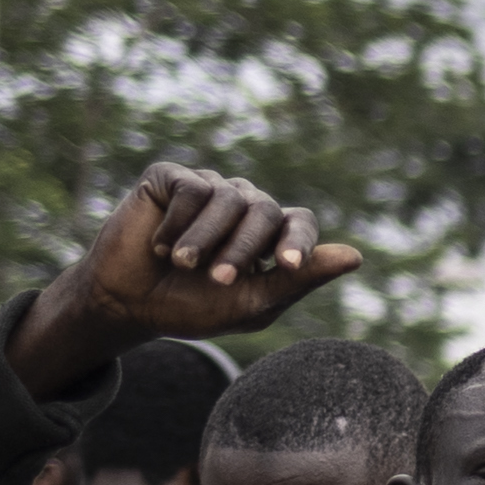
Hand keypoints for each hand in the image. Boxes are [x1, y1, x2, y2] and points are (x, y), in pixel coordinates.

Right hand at [11, 161, 362, 390]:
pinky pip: (190, 188)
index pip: (301, 224)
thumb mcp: (251, 302)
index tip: (287, 266)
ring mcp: (210, 187)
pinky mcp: (172, 177)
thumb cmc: (193, 307)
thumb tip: (356, 256)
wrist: (128, 304)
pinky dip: (176, 221)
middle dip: (243, 248)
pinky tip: (160, 245)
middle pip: (265, 211)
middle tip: (218, 279)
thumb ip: (300, 278)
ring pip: (227, 198)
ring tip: (182, 265)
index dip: (298, 242)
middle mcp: (245, 204)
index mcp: (271, 235)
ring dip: (204, 239)